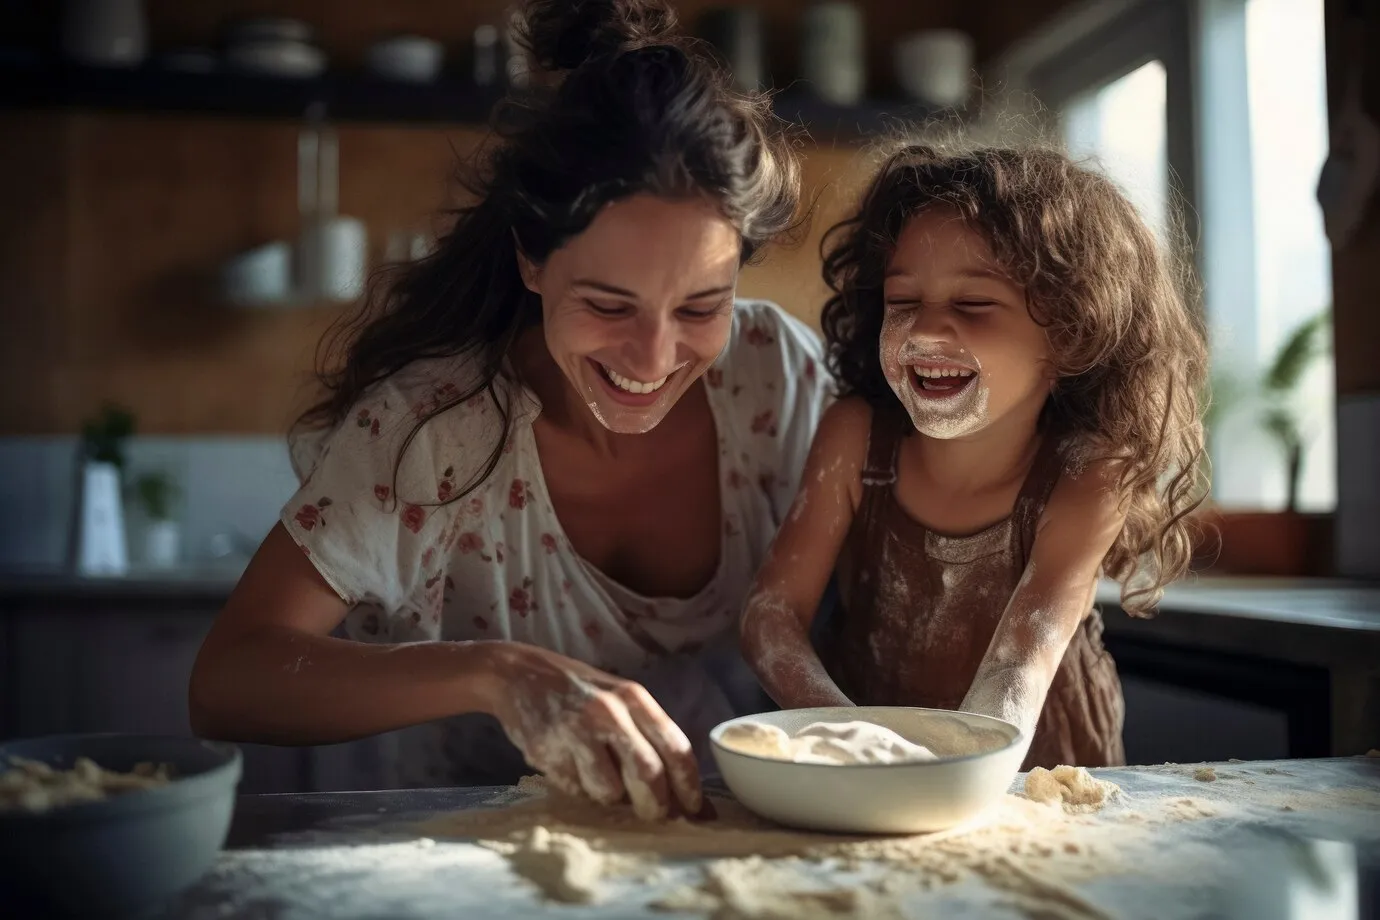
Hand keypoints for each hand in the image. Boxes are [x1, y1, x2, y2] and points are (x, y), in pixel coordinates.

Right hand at [482, 643, 701, 820]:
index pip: (675, 747)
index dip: (690, 785)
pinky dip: (580, 789)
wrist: (518, 674)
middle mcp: (610, 712)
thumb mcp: (619, 698)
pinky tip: (570, 767)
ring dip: (611, 798)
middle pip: (649, 774)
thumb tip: (681, 789)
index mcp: (634, 698)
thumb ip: (648, 734)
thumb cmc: (579, 692)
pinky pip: (576, 789)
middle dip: (656, 805)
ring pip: (610, 790)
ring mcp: (577, 731)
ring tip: (600, 779)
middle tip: (654, 815)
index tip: (695, 809)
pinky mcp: (548, 750)